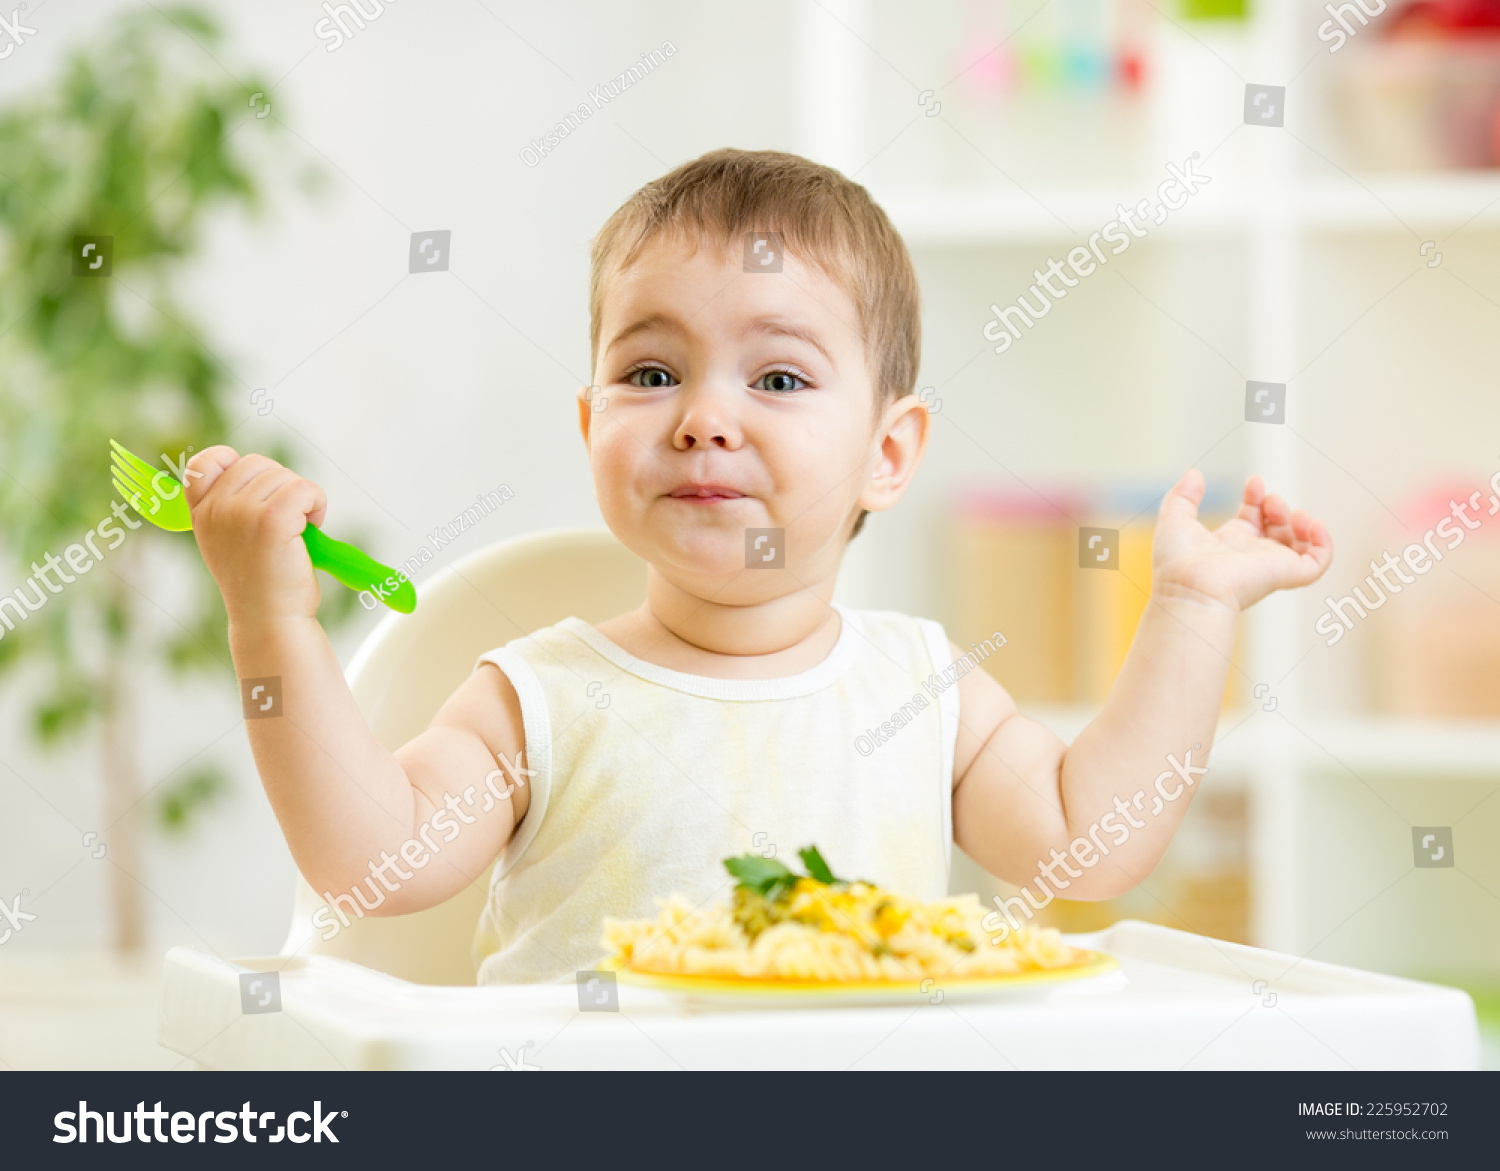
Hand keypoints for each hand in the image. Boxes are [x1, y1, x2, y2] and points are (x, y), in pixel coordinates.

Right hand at [183, 446, 326, 623]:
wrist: (271, 619)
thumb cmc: (260, 582)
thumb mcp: (229, 541)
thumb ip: (231, 507)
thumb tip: (262, 474)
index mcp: (201, 513)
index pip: (205, 463)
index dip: (234, 462)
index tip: (258, 487)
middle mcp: (216, 510)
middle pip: (258, 463)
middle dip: (282, 485)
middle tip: (289, 519)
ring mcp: (241, 513)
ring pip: (285, 476)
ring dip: (303, 498)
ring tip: (299, 530)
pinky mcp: (271, 520)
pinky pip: (305, 489)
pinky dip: (317, 503)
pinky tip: (313, 526)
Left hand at [1151, 469, 1332, 612]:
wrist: (1191, 587)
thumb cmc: (1178, 562)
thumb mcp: (1175, 519)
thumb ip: (1183, 495)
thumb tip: (1194, 473)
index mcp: (1228, 544)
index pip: (1252, 517)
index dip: (1256, 497)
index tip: (1253, 481)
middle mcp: (1251, 555)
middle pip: (1276, 527)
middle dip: (1277, 506)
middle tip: (1270, 502)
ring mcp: (1271, 565)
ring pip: (1299, 542)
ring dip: (1301, 521)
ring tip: (1287, 513)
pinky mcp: (1287, 574)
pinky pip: (1318, 561)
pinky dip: (1324, 542)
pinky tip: (1313, 524)